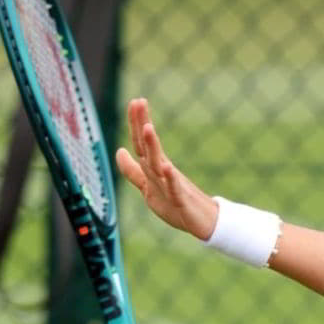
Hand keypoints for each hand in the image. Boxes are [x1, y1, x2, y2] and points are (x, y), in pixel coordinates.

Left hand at [116, 99, 217, 241]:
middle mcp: (163, 171)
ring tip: (148, 127)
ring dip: (153, 146)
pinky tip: (167, 168)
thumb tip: (119, 151)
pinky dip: (170, 178)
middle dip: (142, 125)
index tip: (134, 101)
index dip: (136, 124)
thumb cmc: (176, 204)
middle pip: (149, 147)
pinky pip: (174, 188)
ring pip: (159, 164)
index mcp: (155, 168)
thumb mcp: (148, 186)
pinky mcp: (181, 200)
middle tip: (139, 102)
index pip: (141, 143)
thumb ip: (133, 171)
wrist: (204, 221)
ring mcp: (172, 184)